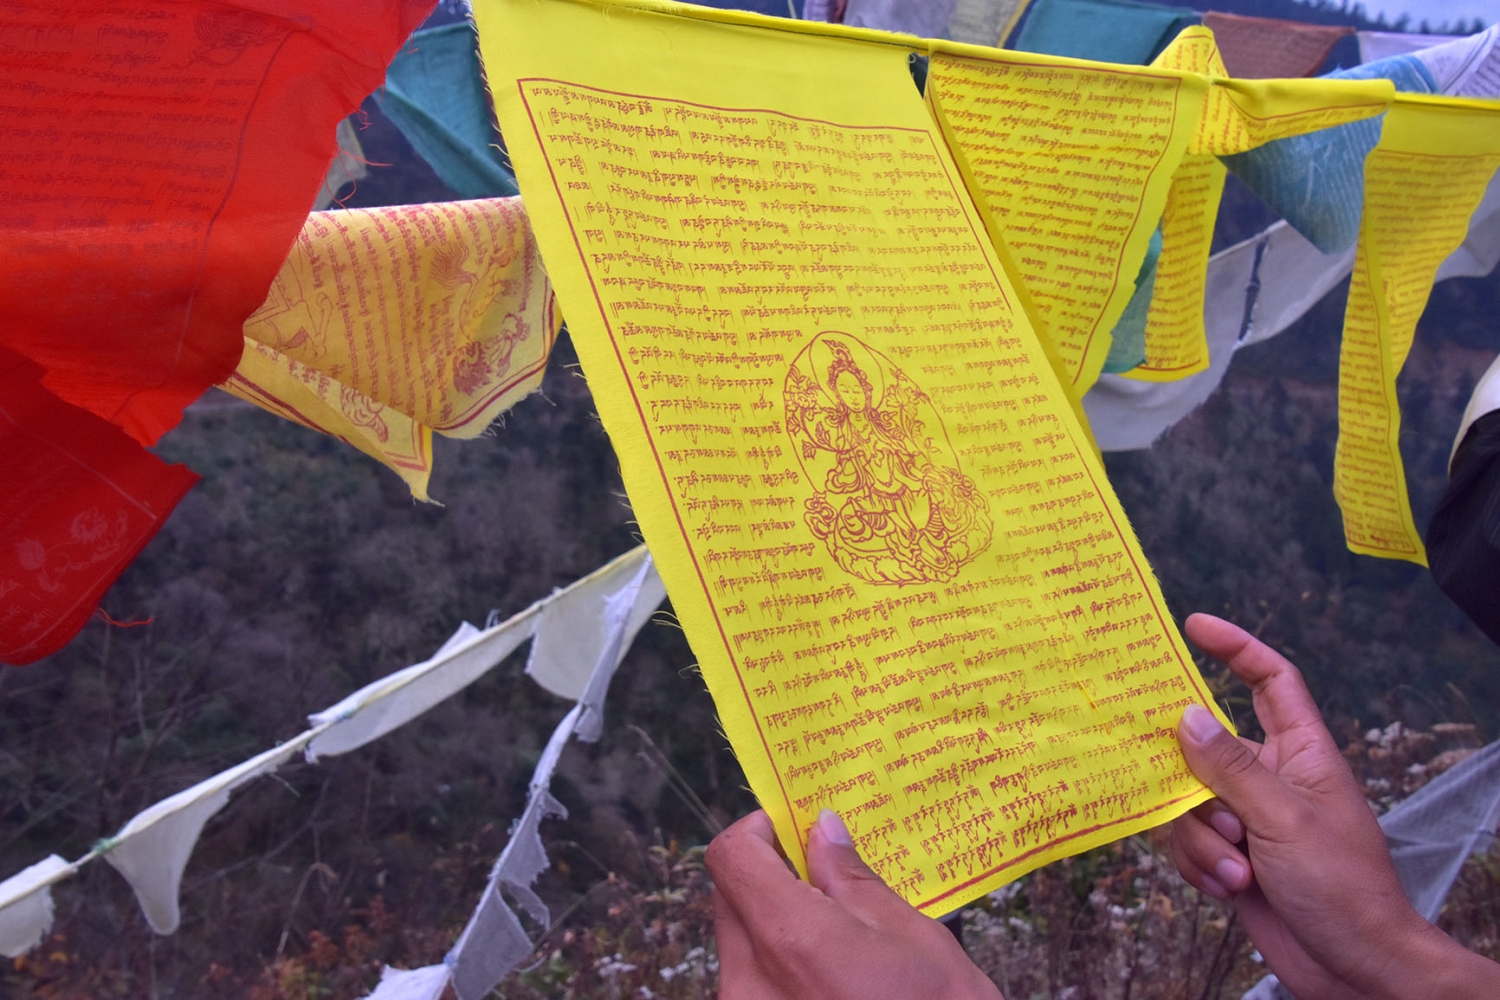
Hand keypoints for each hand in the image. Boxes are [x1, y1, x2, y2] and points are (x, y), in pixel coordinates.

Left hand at [706, 808, 1002, 999]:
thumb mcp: (911, 936)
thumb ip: (853, 879)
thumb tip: (822, 830)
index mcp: (789, 938)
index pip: (731, 857)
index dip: (758, 831)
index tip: (794, 829)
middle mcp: (750, 981)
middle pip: (730, 898)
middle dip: (769, 875)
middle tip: (824, 876)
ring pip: (739, 943)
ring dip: (774, 922)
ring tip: (836, 932)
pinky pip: (751, 982)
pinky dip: (778, 963)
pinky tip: (827, 971)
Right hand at [1170, 613, 1499, 999]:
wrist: (1354, 967)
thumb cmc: (1342, 886)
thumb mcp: (1283, 818)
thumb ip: (1230, 766)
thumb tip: (1186, 715)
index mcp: (1302, 753)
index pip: (1271, 682)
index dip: (1237, 648)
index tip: (1194, 625)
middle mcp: (1270, 778)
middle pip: (1206, 746)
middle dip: (1193, 779)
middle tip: (1207, 806)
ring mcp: (1247, 818)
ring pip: (1188, 801)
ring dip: (1203, 838)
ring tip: (1239, 867)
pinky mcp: (1229, 856)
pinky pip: (1187, 841)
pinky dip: (1201, 865)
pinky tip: (1229, 888)